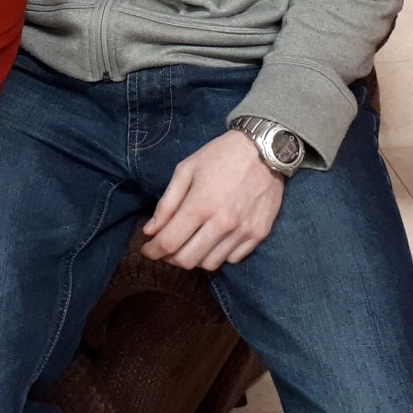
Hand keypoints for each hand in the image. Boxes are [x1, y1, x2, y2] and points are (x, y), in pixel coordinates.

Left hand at [141, 130, 286, 270]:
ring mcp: (243, 231)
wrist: (265, 149)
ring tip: (190, 243)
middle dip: (170, 258)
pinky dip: (219, 255)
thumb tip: (151, 231)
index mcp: (201, 204)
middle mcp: (222, 223)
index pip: (169, 242)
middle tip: (166, 248)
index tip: (148, 250)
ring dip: (194, 258)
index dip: (153, 251)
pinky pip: (233, 258)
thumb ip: (167, 203)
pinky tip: (214, 240)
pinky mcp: (259, 233)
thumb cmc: (221, 156)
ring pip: (210, 264)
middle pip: (188, 260)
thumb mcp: (186, 170)